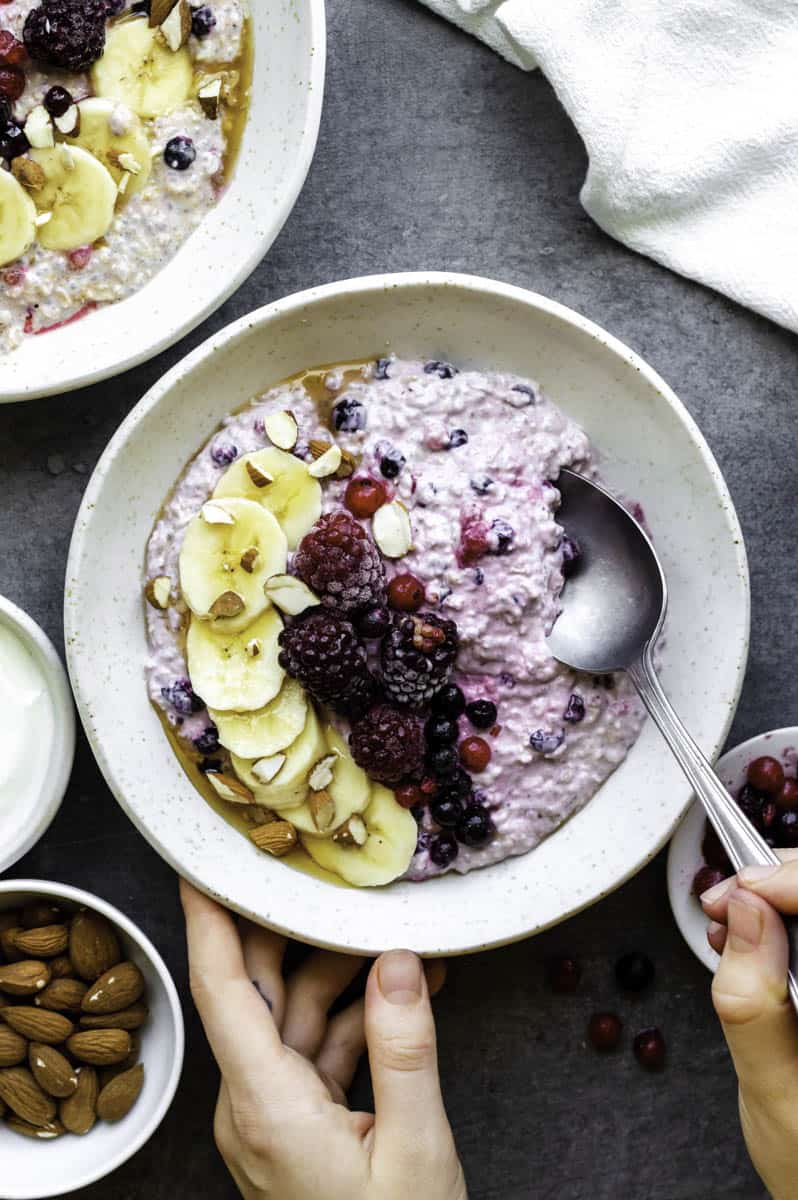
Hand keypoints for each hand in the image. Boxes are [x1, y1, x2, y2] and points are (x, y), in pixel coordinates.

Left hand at [180, 880, 466, 1199]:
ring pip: (292, 1015)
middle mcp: (253, 1105)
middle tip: (324, 872)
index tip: (204, 864)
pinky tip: (402, 995)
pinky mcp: (294, 1124)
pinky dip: (355, 1017)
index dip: (208, 918)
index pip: (220, 989)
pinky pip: (315, 1050)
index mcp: (265, 1106)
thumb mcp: (416, 1150)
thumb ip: (405, 1052)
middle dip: (294, 925)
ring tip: (395, 936)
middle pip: (259, 990)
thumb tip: (398, 963)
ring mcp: (271, 1115)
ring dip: (341, 972)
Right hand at [701, 858, 797, 1199]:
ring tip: (727, 918)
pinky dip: (780, 922)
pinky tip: (749, 936)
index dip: (796, 880)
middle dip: (780, 881)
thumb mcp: (773, 1093)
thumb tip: (742, 911)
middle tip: (724, 900)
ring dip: (778, 897)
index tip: (745, 888)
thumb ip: (753, 1001)